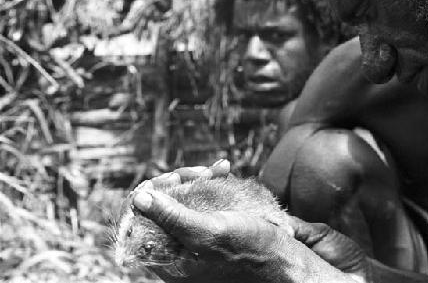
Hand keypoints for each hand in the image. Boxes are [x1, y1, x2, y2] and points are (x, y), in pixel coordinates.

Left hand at [130, 161, 360, 282]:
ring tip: (218, 168)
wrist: (285, 263)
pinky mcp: (213, 227)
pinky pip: (203, 200)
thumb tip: (139, 198)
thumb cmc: (249, 254)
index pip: (139, 221)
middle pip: (162, 205)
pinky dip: (213, 183)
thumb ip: (171, 217)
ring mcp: (195, 236)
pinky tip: (225, 170)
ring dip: (199, 178)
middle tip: (199, 172)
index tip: (169, 180)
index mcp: (167, 259)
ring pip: (184, 198)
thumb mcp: (207, 233)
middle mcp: (177, 248)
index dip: (150, 195)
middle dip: (180, 181)